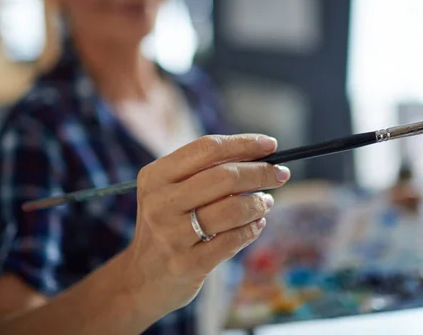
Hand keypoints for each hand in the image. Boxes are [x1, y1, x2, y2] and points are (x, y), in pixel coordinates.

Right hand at [125, 134, 290, 319]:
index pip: (207, 149)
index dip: (243, 144)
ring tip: (266, 202)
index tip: (270, 144)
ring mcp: (172, 235)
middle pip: (224, 176)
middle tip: (280, 173)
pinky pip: (233, 240)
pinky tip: (256, 225)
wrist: (142, 279)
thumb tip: (258, 155)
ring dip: (259, 203)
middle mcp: (161, 203)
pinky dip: (252, 229)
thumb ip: (205, 172)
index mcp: (156, 176)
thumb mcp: (170, 192)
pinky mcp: (188, 264)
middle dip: (261, 172)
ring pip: (233, 209)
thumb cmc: (167, 225)